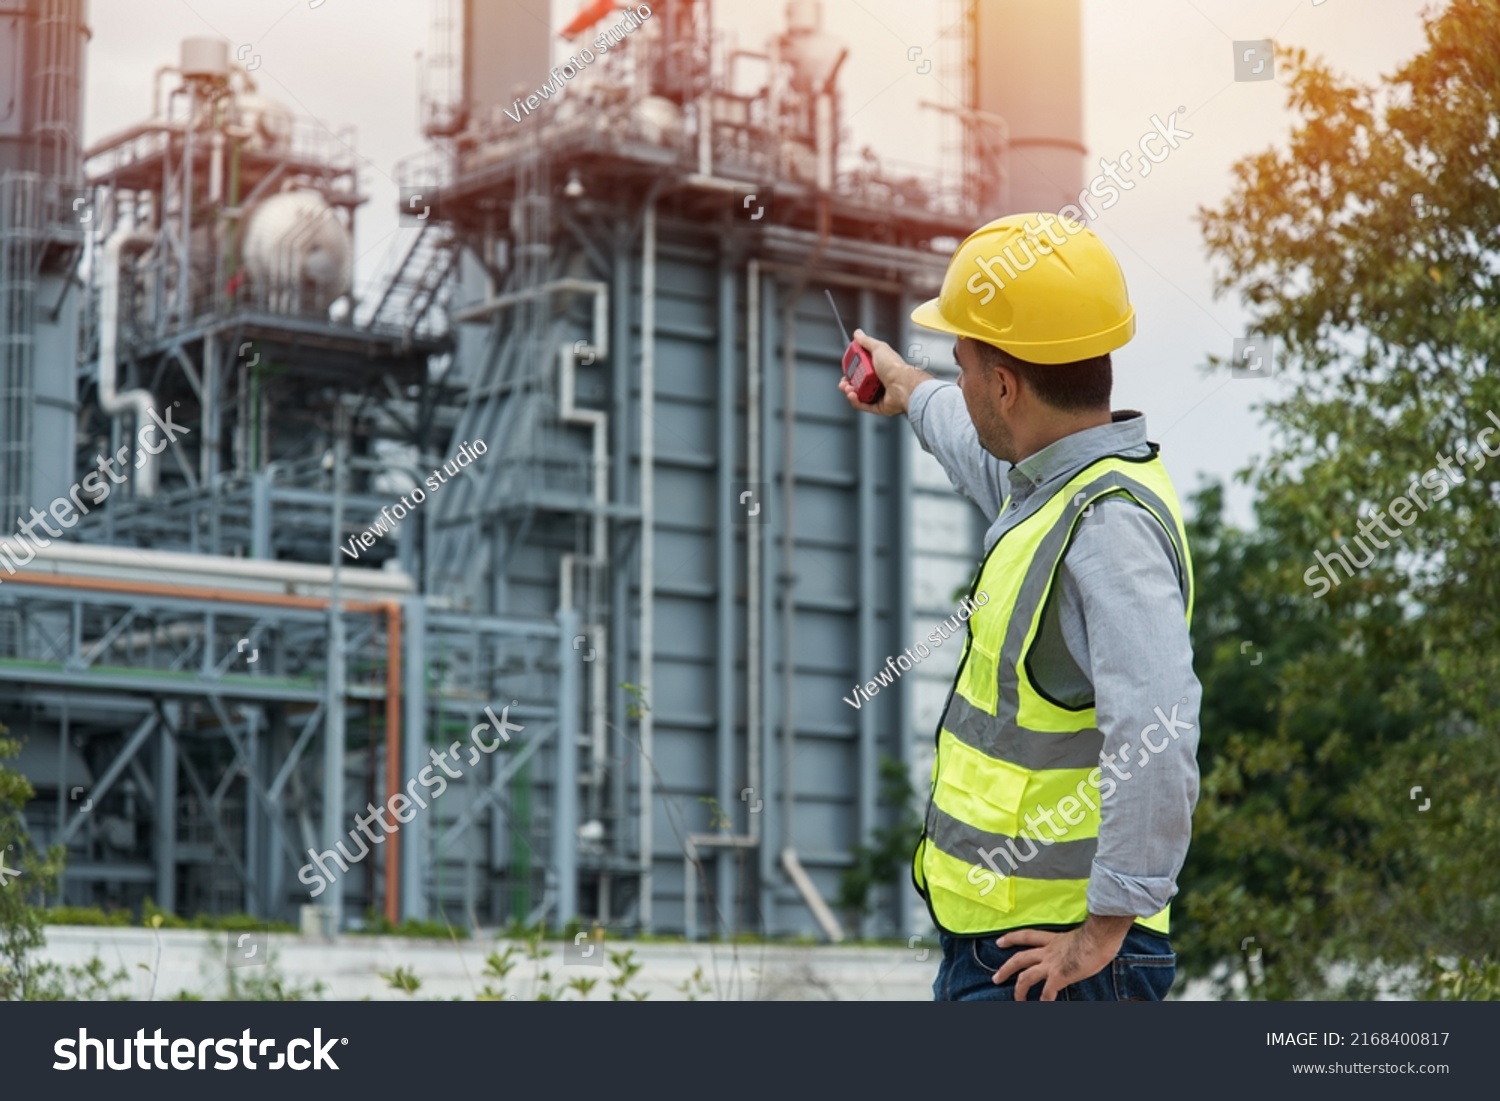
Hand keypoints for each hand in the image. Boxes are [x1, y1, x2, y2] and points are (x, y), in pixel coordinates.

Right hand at [838, 329, 932, 416]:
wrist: (903, 385)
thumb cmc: (894, 367)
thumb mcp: (879, 348)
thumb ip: (866, 342)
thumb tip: (858, 334)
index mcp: (879, 367)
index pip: (860, 368)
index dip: (850, 369)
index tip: (846, 368)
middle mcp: (879, 380)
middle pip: (857, 382)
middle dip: (847, 382)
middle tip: (844, 381)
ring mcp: (878, 393)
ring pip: (858, 394)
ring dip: (850, 391)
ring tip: (849, 388)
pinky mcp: (878, 406)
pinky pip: (863, 405)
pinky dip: (856, 401)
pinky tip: (853, 395)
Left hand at [991, 915, 1133, 1000]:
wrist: (1099, 936)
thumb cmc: (1096, 934)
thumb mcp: (1079, 937)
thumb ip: (1073, 944)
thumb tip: (1079, 950)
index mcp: (1052, 940)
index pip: (1026, 936)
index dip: (1011, 938)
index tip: (999, 942)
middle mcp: (1048, 952)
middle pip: (1019, 959)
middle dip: (1005, 969)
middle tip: (996, 978)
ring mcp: (1051, 964)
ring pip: (1026, 977)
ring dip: (1019, 990)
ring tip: (1017, 1000)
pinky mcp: (1059, 976)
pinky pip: (1047, 993)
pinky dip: (1043, 1001)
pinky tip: (1042, 1007)